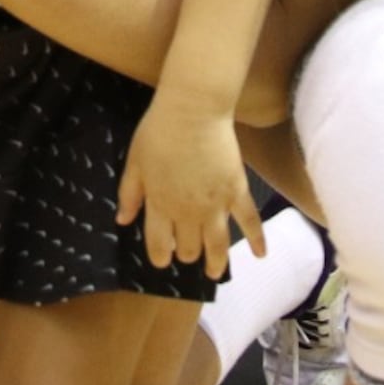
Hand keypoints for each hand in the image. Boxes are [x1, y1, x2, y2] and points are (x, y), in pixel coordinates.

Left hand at [116, 101, 260, 278]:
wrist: (193, 111)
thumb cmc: (159, 132)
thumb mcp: (134, 162)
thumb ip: (129, 194)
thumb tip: (123, 221)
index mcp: (160, 204)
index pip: (158, 242)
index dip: (160, 255)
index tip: (162, 260)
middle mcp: (188, 212)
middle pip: (188, 247)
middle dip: (185, 254)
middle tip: (187, 254)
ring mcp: (216, 205)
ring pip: (217, 244)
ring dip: (215, 263)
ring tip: (214, 273)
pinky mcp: (237, 191)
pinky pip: (249, 220)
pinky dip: (257, 240)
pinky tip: (260, 255)